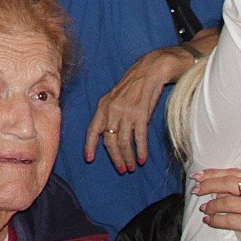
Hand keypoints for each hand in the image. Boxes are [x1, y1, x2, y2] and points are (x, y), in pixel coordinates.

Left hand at [83, 45, 192, 171]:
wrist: (150, 70)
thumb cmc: (133, 86)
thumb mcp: (115, 98)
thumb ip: (110, 114)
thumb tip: (107, 135)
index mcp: (103, 106)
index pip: (93, 129)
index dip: (90, 145)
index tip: (89, 159)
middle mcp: (112, 110)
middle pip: (109, 140)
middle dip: (115, 158)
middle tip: (121, 169)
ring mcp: (126, 112)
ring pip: (124, 142)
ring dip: (127, 157)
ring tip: (131, 167)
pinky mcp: (141, 114)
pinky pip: (139, 138)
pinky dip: (141, 150)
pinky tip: (142, 158)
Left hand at [193, 168, 240, 240]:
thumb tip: (226, 189)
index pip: (235, 173)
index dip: (214, 174)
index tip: (199, 175)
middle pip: (229, 183)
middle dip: (208, 185)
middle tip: (196, 190)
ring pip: (229, 202)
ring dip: (212, 205)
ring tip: (204, 209)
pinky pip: (233, 220)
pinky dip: (218, 220)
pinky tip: (211, 221)